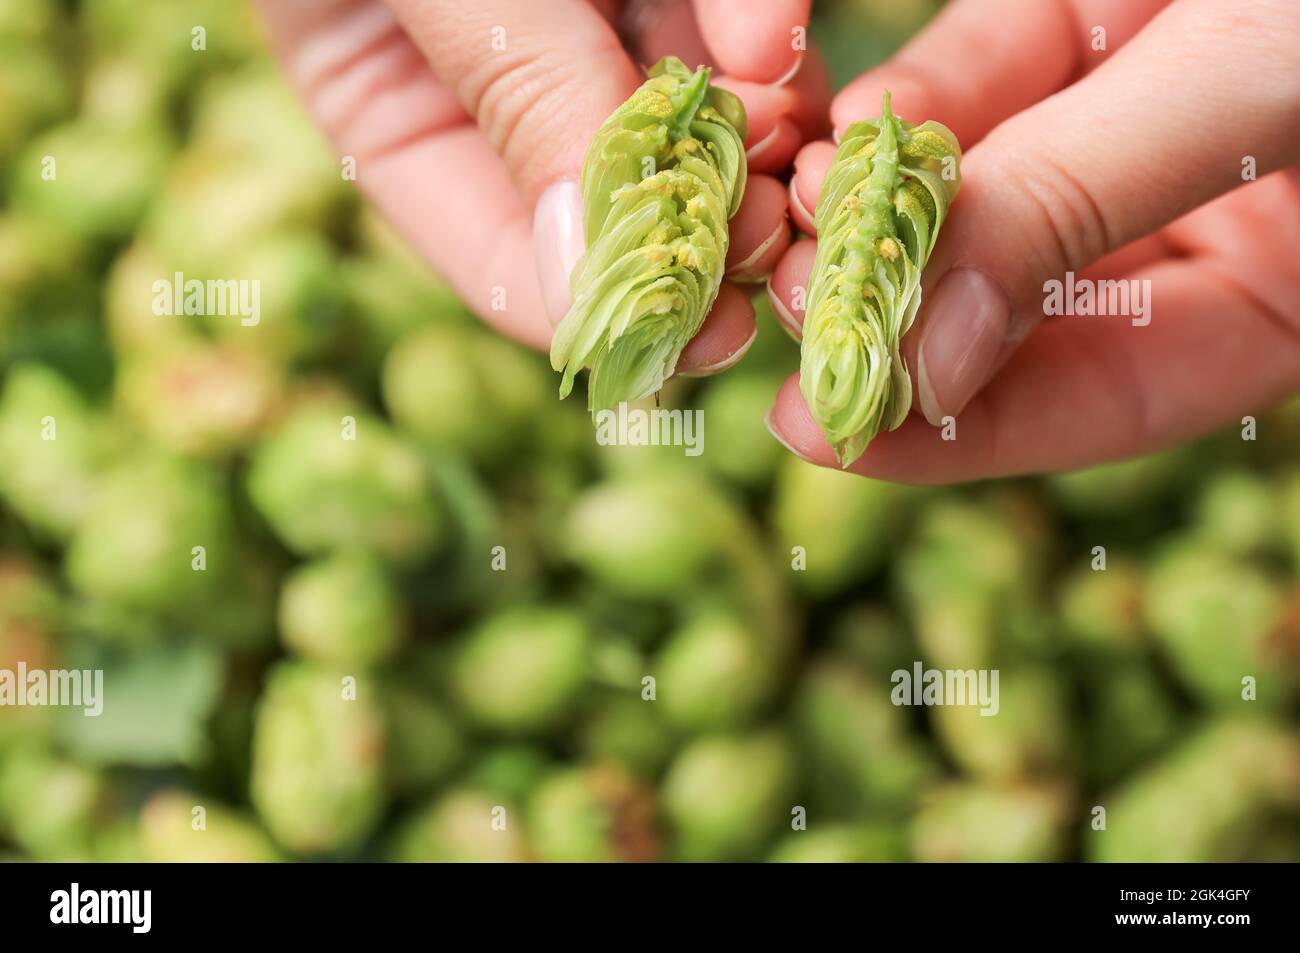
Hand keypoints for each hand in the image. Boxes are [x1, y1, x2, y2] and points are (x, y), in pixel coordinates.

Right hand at [257, 0, 827, 374]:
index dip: (601, 305)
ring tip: (776, 102)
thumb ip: (511, 90)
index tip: (700, 333)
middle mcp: (494, 72)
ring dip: (751, 117)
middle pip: (620, 190)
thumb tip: (591, 271)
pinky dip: (758, 21)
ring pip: (695, 101)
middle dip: (701, 217)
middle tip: (765, 230)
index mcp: (392, 104)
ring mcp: (590, 9)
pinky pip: (726, 12)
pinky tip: (770, 29)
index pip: (500, 256)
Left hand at [767, 0, 1299, 481]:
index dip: (970, 426)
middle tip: (789, 319)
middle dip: (900, 314)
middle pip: (1027, 304)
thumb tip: (929, 361)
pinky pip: (984, 79)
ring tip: (790, 221)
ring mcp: (1140, 113)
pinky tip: (844, 132)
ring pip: (986, 194)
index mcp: (1282, 285)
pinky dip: (913, 107)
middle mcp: (1203, 214)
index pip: (1111, 390)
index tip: (836, 434)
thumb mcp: (1259, 75)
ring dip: (878, 212)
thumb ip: (1089, 200)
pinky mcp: (1088, 14)